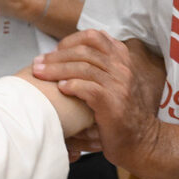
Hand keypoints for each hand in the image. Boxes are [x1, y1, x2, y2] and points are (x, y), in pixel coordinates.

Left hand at [33, 30, 164, 170]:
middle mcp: (122, 68)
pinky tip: (60, 89)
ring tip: (40, 74)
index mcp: (122, 59)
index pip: (94, 37)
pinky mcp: (113, 103)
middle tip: (38, 63)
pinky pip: (88, 88)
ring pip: (83, 67)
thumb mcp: (114, 82)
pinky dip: (71, 86)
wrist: (140, 141)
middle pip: (84, 51)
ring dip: (56, 69)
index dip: (71, 40)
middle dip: (56, 56)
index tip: (54, 51)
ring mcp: (119, 84)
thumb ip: (99, 66)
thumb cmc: (119, 112)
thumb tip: (66, 56)